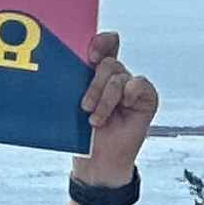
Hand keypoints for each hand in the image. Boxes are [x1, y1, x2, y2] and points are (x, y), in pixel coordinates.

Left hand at [73, 29, 157, 184]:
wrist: (96, 162)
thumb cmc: (81, 133)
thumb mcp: (71, 106)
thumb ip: (72, 84)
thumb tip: (57, 67)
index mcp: (96, 72)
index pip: (105, 44)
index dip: (100, 42)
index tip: (89, 55)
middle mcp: (116, 77)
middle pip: (109, 63)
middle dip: (94, 84)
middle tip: (84, 106)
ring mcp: (132, 87)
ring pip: (119, 78)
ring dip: (105, 100)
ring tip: (95, 120)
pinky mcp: (146, 98)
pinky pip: (140, 84)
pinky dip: (130, 93)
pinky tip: (124, 105)